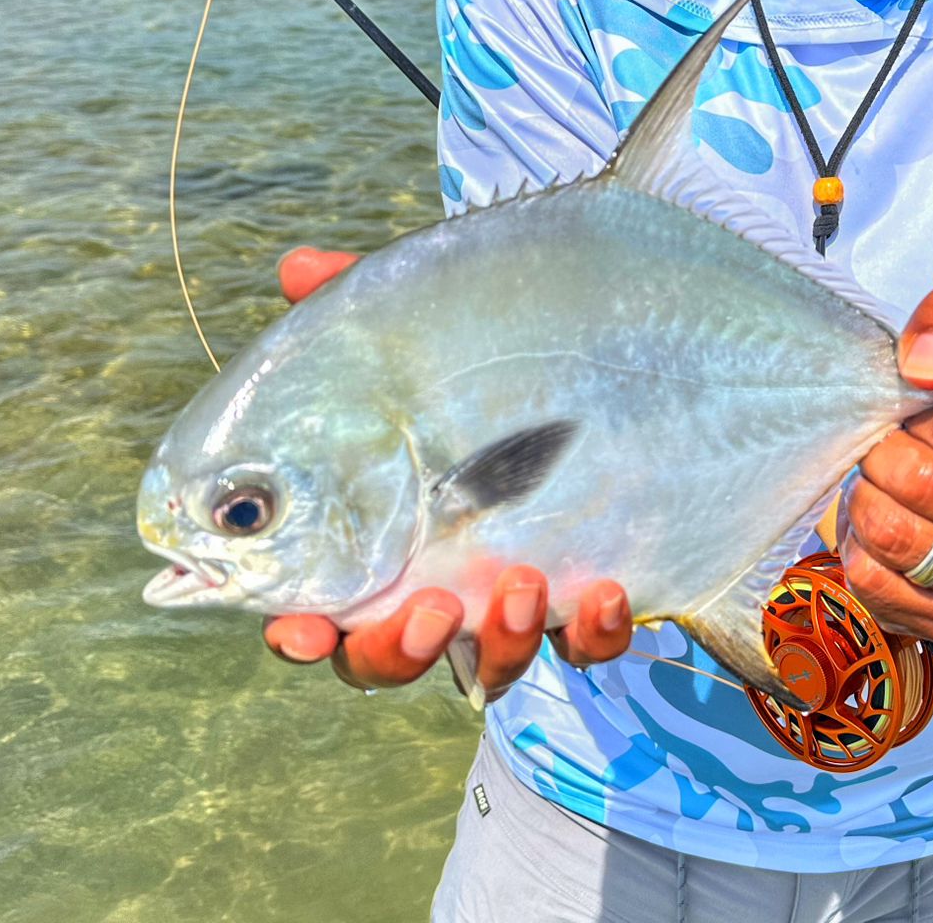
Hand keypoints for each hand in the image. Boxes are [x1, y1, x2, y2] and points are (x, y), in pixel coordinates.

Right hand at [262, 247, 632, 696]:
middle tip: (431, 610)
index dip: (297, 629)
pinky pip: (590, 644)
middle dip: (397, 651)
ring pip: (492, 664)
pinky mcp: (592, 588)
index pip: (317, 601)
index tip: (298, 629)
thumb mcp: (433, 317)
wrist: (635, 349)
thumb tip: (297, 269)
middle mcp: (438, 568)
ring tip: (525, 585)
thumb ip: (363, 299)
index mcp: (375, 525)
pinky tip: (606, 591)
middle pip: (388, 656)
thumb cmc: (499, 340)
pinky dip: (594, 633)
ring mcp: (515, 585)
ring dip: (502, 644)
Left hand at [842, 284, 932, 649]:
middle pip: (925, 485)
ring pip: (895, 534)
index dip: (924, 415)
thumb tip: (926, 365)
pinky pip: (876, 583)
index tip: (921, 410)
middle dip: (886, 454)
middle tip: (888, 443)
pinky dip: (860, 547)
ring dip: (868, 497)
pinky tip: (882, 523)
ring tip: (882, 480)